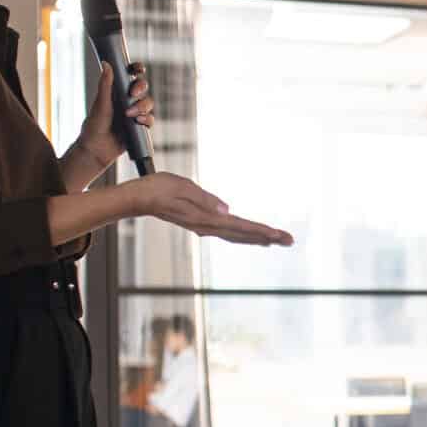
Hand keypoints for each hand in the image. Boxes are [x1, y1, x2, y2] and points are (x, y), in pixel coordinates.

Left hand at [80, 62, 156, 167]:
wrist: (97, 150)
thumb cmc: (94, 126)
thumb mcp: (100, 103)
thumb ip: (105, 84)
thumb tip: (106, 63)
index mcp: (116, 91)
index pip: (130, 75)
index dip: (137, 69)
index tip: (138, 69)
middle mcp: (126, 100)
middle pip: (143, 87)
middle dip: (141, 88)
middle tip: (133, 94)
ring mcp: (134, 113)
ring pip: (148, 103)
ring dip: (142, 106)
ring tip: (130, 114)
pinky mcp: (140, 126)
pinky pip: (150, 119)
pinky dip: (146, 119)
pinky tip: (138, 122)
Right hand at [127, 172, 293, 245]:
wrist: (136, 198)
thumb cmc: (156, 188)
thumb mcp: (183, 186)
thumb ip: (206, 199)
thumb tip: (228, 210)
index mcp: (206, 218)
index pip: (241, 227)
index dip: (263, 232)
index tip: (281, 236)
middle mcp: (207, 226)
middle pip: (244, 235)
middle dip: (268, 238)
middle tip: (290, 240)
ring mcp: (203, 226)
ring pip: (237, 235)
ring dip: (258, 238)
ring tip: (276, 240)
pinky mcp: (199, 223)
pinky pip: (228, 232)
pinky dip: (243, 234)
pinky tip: (249, 236)